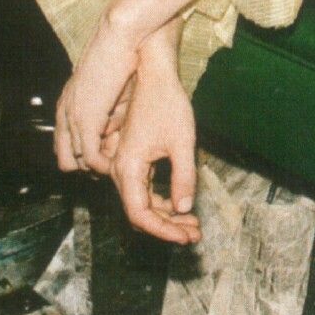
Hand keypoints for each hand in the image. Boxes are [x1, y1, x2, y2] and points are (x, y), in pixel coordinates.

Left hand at [54, 21, 142, 177]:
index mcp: (66, 104)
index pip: (64, 145)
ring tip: (115, 165)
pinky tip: (115, 162)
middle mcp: (63, 114)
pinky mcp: (85, 120)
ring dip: (96, 166)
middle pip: (65, 159)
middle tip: (110, 164)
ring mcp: (72, 118)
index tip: (106, 156)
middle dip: (87, 166)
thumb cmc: (121, 55)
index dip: (83, 155)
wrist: (119, 37)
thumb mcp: (111, 87)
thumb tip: (114, 128)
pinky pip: (89, 155)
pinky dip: (102, 164)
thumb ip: (109, 110)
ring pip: (76, 160)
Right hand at [105, 49, 201, 243]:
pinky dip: (163, 200)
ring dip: (166, 216)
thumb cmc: (168, 104)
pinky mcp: (134, 160)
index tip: (185, 237)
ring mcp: (126, 166)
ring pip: (143, 202)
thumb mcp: (183, 141)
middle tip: (194, 235)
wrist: (155, 77)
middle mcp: (120, 170)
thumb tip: (184, 209)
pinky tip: (182, 205)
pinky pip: (145, 189)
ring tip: (193, 224)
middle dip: (167, 227)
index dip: (163, 230)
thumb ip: (184, 176)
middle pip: (140, 212)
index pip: (140, 214)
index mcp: (128, 168)